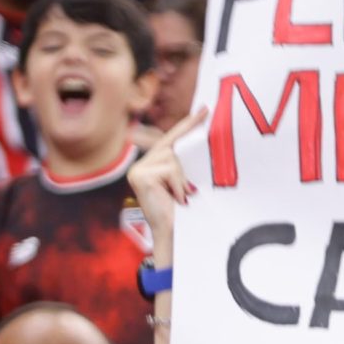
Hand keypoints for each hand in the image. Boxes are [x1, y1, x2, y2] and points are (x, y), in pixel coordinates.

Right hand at [131, 108, 205, 257]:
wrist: (172, 234)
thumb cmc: (182, 211)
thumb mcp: (184, 183)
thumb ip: (184, 165)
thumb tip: (201, 145)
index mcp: (151, 163)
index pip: (172, 139)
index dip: (188, 124)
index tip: (205, 109)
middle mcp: (141, 163)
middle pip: (173, 149)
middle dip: (184, 169)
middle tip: (187, 190)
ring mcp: (138, 169)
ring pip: (173, 159)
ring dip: (182, 180)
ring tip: (180, 198)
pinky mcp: (141, 175)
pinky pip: (170, 170)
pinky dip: (178, 185)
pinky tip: (175, 198)